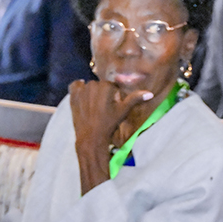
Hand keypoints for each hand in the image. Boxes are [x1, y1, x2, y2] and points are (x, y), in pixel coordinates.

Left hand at [69, 79, 151, 193]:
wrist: (91, 136)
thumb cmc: (109, 123)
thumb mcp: (124, 111)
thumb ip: (135, 99)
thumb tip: (149, 93)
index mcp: (106, 86)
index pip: (111, 86)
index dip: (113, 95)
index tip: (112, 106)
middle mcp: (93, 85)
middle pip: (100, 85)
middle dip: (103, 94)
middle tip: (104, 108)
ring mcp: (82, 90)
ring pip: (89, 86)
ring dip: (91, 92)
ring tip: (94, 106)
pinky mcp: (73, 95)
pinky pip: (75, 85)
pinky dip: (79, 89)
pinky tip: (84, 98)